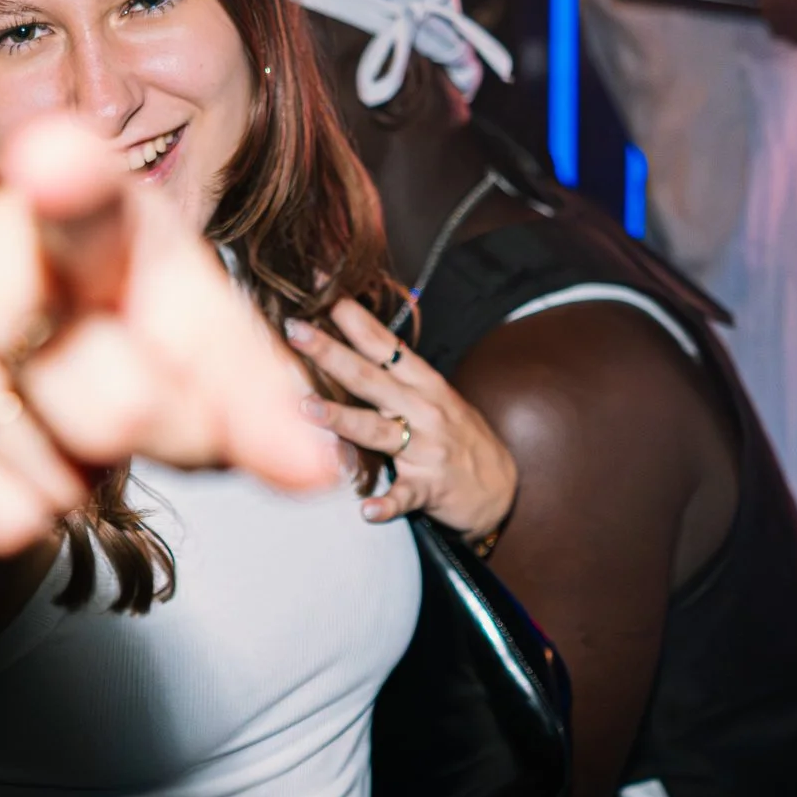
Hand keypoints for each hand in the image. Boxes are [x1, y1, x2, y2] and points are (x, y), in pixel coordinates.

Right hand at [0, 115, 339, 557]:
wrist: (0, 431)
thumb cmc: (119, 362)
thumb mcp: (206, 374)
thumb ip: (262, 410)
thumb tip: (315, 471)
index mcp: (89, 212)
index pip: (81, 187)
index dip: (69, 178)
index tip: (60, 167)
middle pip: (78, 358)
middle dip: (138, 417)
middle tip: (144, 427)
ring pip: (11, 420)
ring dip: (67, 468)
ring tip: (71, 447)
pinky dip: (4, 505)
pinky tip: (22, 494)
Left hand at [284, 298, 518, 541]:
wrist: (502, 487)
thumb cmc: (457, 437)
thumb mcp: (432, 397)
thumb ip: (393, 376)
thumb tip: (345, 344)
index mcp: (423, 383)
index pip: (383, 343)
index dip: (352, 315)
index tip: (320, 287)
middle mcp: (424, 410)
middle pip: (370, 378)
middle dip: (331, 353)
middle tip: (295, 331)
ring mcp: (427, 449)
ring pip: (379, 431)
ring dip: (343, 419)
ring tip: (308, 409)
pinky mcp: (430, 487)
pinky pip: (404, 496)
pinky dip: (386, 504)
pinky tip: (366, 510)